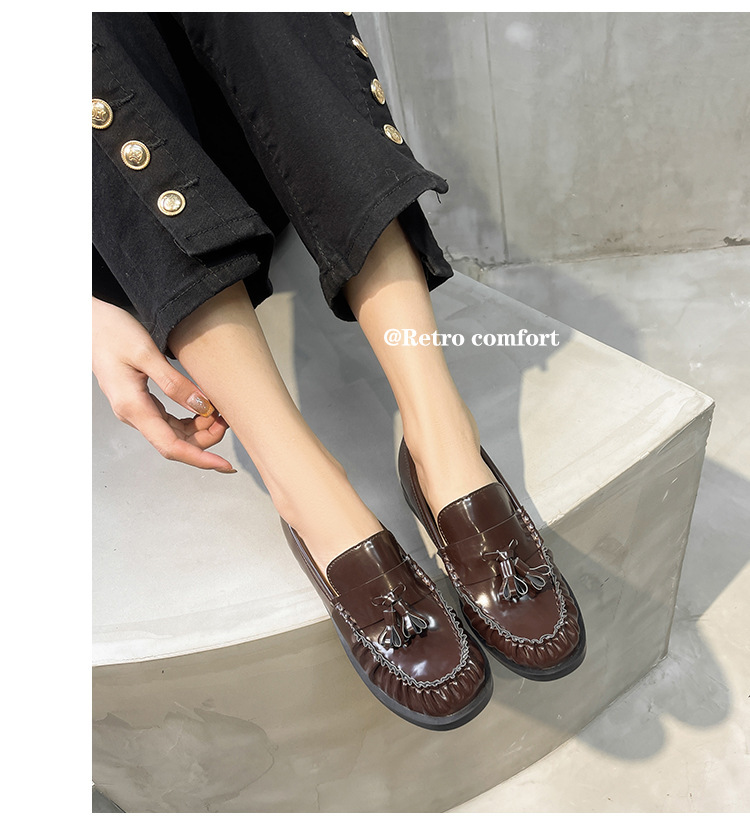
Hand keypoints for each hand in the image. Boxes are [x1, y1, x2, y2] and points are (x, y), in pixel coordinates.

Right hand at [92, 297, 234, 472]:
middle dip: (205, 439)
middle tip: (227, 420)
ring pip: (174, 432)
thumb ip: (174, 383)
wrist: (88, 323)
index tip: (223, 465)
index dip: (200, 459)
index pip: (171, 446)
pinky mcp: (140, 402)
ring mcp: (136, 409)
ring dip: (199, 429)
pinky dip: (190, 418)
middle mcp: (133, 414)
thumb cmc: (111, 333)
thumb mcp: (146, 354)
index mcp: (132, 407)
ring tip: (219, 412)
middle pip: (176, 442)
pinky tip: (204, 408)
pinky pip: (169, 420)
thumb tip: (202, 407)